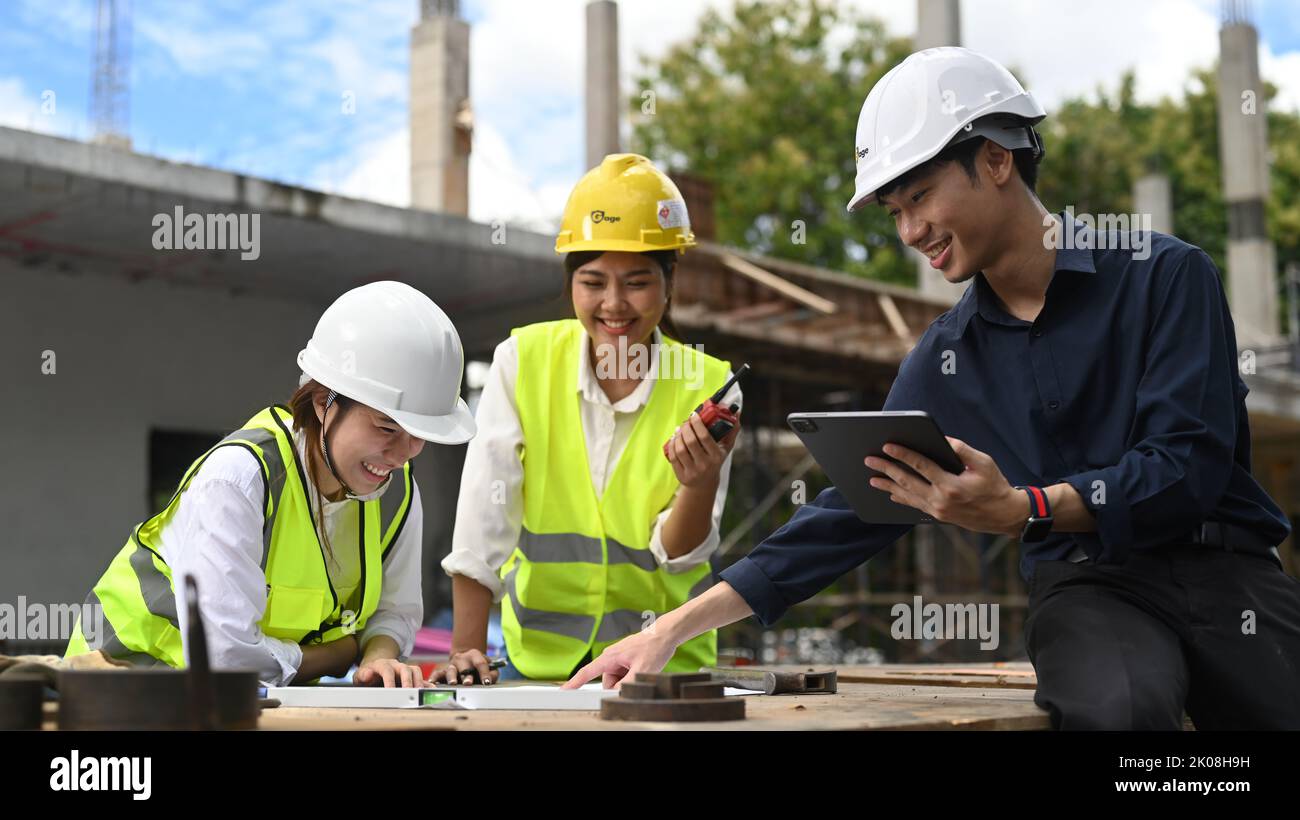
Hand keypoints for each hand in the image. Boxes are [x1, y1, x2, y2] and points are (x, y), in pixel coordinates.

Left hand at [353, 657, 424, 687]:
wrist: (375, 669)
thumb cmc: (367, 674)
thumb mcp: (360, 675)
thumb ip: (362, 675)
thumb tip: (368, 674)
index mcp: (382, 664)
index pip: (387, 671)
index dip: (390, 681)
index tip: (390, 692)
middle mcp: (396, 665)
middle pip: (405, 669)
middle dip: (407, 681)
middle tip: (408, 692)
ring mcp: (404, 669)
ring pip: (415, 670)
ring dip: (418, 681)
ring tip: (418, 692)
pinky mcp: (410, 676)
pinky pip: (420, 677)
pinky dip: (426, 683)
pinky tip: (430, 690)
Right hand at [434, 648, 498, 685]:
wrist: (466, 659)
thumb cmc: (479, 666)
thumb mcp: (490, 666)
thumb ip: (493, 673)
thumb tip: (489, 681)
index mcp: (475, 655)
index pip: (480, 663)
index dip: (484, 673)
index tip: (487, 682)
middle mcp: (462, 659)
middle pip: (465, 667)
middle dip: (466, 676)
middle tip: (468, 683)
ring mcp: (452, 665)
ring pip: (451, 670)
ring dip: (452, 677)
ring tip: (453, 683)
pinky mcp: (443, 671)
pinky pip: (438, 674)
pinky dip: (435, 678)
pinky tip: (433, 683)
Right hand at [561, 625, 675, 689]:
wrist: (665, 634)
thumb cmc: (654, 647)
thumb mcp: (642, 670)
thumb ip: (626, 684)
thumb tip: (616, 694)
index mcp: (610, 657)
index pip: (587, 672)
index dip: (574, 682)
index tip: (564, 690)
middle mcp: (611, 657)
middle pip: (607, 682)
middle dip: (620, 685)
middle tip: (637, 675)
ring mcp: (618, 659)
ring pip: (617, 681)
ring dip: (628, 680)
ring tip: (642, 668)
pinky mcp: (624, 660)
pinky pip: (623, 675)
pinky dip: (631, 675)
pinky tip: (642, 667)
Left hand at [665, 411, 740, 488]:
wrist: (704, 484)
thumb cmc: (715, 461)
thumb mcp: (725, 448)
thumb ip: (731, 431)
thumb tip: (737, 413)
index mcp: (716, 456)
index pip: (704, 437)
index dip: (697, 423)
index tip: (694, 415)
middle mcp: (704, 465)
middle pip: (691, 442)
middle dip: (686, 428)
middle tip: (685, 422)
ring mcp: (692, 471)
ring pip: (680, 449)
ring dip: (677, 436)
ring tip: (679, 430)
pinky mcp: (681, 475)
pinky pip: (673, 457)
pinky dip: (672, 445)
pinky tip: (674, 439)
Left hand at [865, 436, 1023, 536]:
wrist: (1004, 515)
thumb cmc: (995, 486)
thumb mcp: (983, 463)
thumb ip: (962, 450)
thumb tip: (942, 439)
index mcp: (951, 485)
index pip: (921, 466)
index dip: (903, 455)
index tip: (888, 446)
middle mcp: (941, 500)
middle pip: (907, 481)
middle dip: (887, 469)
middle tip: (870, 460)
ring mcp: (938, 510)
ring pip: (907, 495)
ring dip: (888, 485)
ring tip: (872, 478)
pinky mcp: (939, 515)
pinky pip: (915, 505)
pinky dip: (901, 498)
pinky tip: (890, 492)